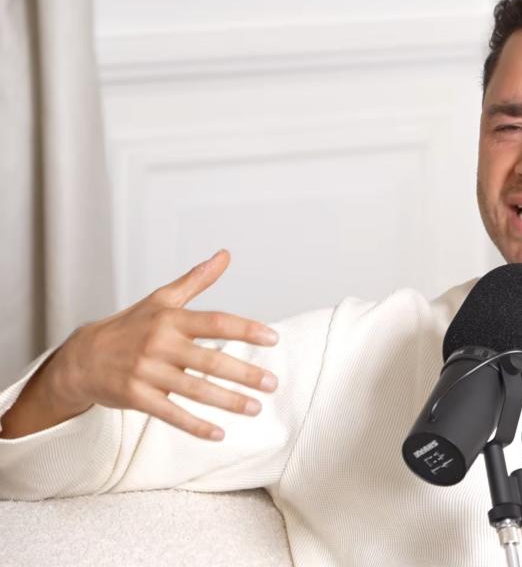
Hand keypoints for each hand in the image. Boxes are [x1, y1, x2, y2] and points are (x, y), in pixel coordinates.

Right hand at [51, 250, 279, 440]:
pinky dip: (195, 426)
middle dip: (244, 374)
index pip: (215, 322)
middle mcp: (159, 344)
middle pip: (210, 360)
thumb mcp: (161, 300)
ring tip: (256, 408)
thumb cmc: (128, 327)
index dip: (245, 330)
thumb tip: (225, 255)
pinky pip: (171, 414)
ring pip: (195, 390)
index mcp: (170, 320)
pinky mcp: (136, 397)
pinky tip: (219, 434)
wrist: (80, 358)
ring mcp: (146, 372)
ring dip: (228, 401)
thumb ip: (196, 280)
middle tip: (273, 384)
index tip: (272, 339)